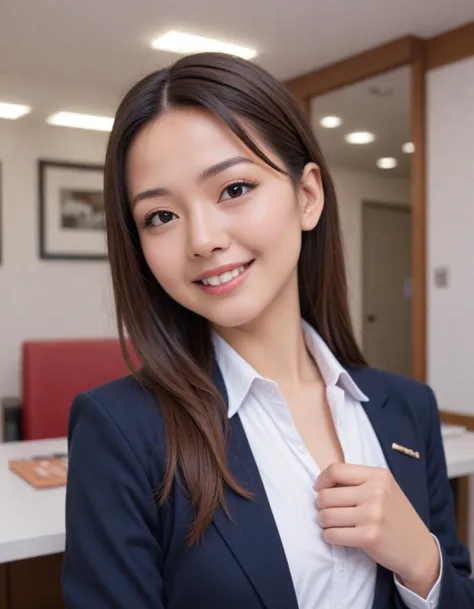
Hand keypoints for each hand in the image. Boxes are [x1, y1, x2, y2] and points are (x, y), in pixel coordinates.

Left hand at [315, 463, 439, 597]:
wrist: (418, 549)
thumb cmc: (395, 516)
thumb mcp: (383, 489)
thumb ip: (357, 481)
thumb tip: (322, 483)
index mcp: (378, 475)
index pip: (336, 470)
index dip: (322, 480)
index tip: (318, 488)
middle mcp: (376, 492)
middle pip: (327, 495)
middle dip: (321, 505)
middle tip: (327, 510)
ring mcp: (373, 515)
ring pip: (326, 516)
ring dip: (323, 522)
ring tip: (331, 524)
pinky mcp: (369, 537)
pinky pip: (333, 535)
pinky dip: (329, 536)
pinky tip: (336, 536)